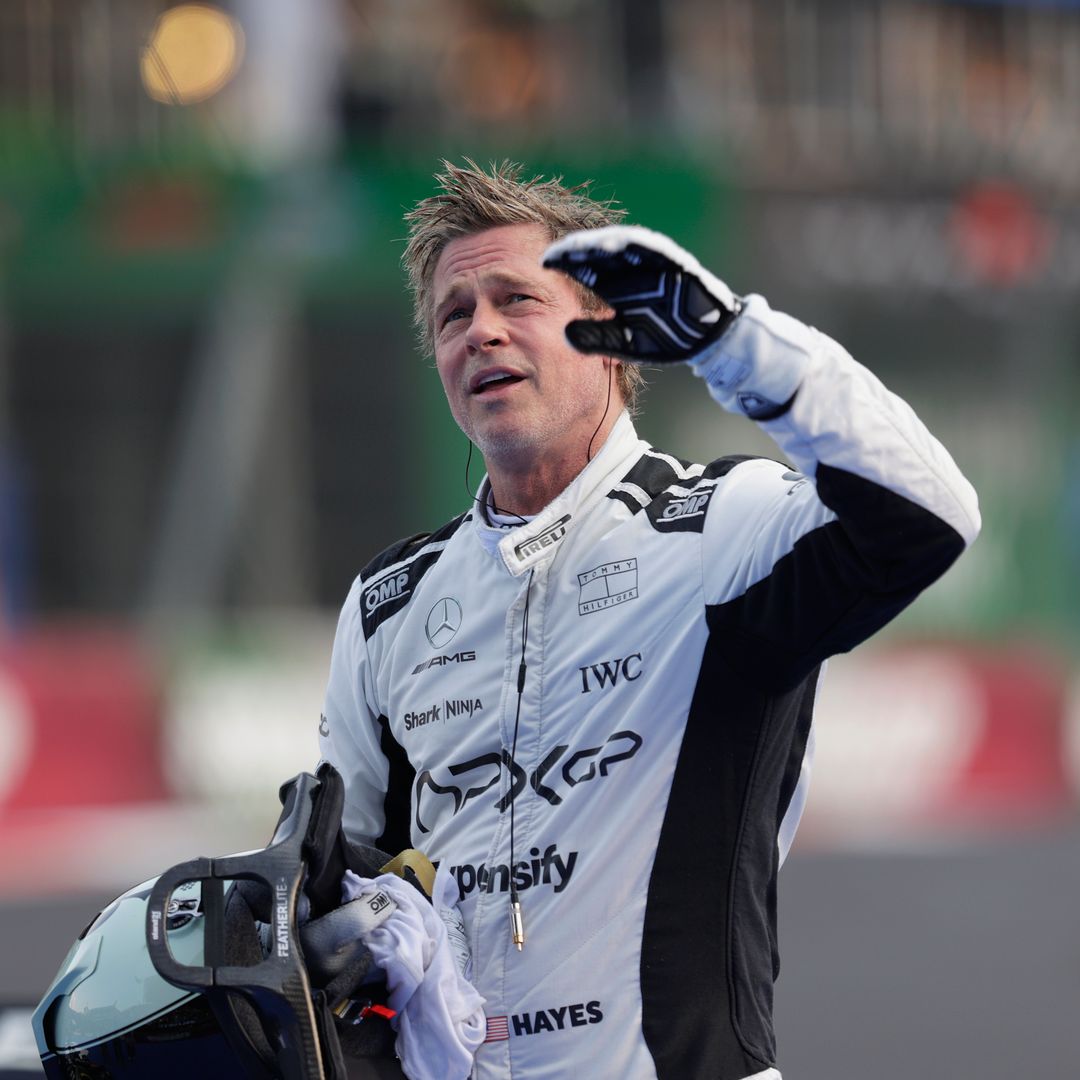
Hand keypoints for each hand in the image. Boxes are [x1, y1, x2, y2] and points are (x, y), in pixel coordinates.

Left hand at [542, 225, 740, 363]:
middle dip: (575, 251)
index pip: (583, 268)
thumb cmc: (664, 336)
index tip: (543, 265)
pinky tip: (614, 243)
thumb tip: (564, 335)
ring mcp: (649, 262)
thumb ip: (597, 338)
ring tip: (577, 245)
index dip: (564, 264)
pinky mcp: (671, 259)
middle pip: (595, 252)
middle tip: (553, 254)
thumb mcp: (624, 341)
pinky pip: (649, 246)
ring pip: (619, 244)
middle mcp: (627, 269)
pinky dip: (632, 243)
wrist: (703, 337)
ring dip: (598, 243)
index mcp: (613, 284)